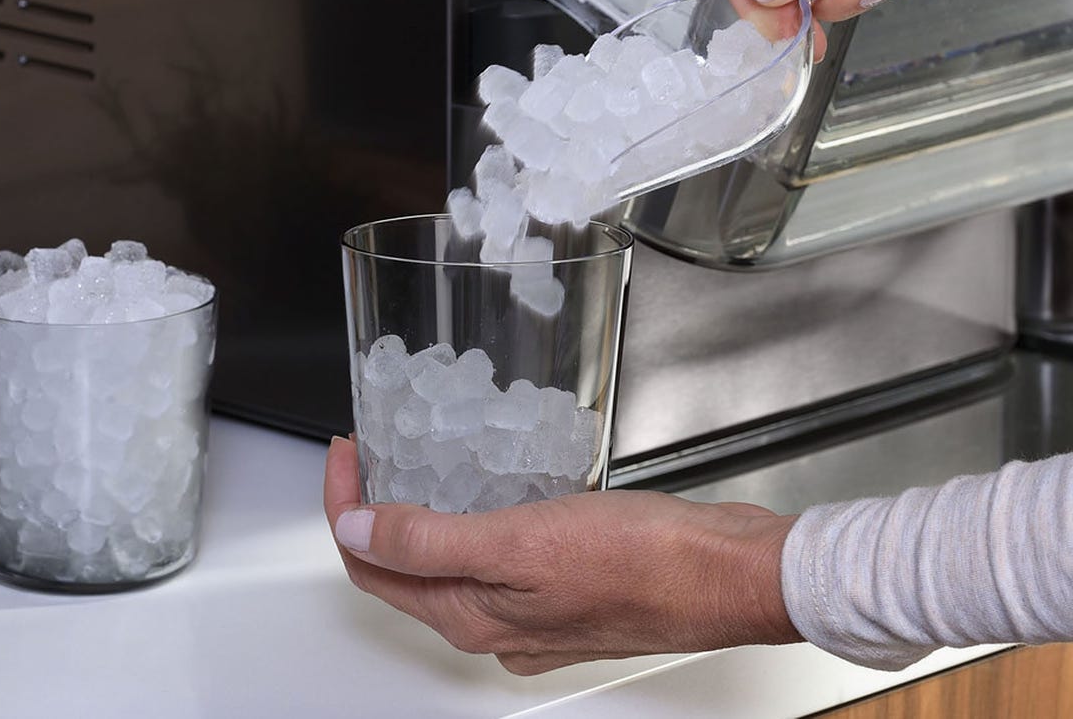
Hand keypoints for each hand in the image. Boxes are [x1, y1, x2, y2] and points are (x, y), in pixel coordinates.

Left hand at [323, 436, 801, 674]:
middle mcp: (496, 624)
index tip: (346, 453)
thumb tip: (359, 532)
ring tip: (421, 457)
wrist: (727, 574)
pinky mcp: (565, 588)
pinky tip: (492, 484)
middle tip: (374, 449)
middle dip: (377, 508)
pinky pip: (497, 556)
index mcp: (473, 617)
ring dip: (423, 511)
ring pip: (451, 563)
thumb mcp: (520, 543)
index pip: (373, 567)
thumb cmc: (643, 563)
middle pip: (404, 569)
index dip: (345, 507)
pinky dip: (475, 518)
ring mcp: (531, 610)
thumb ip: (430, 541)